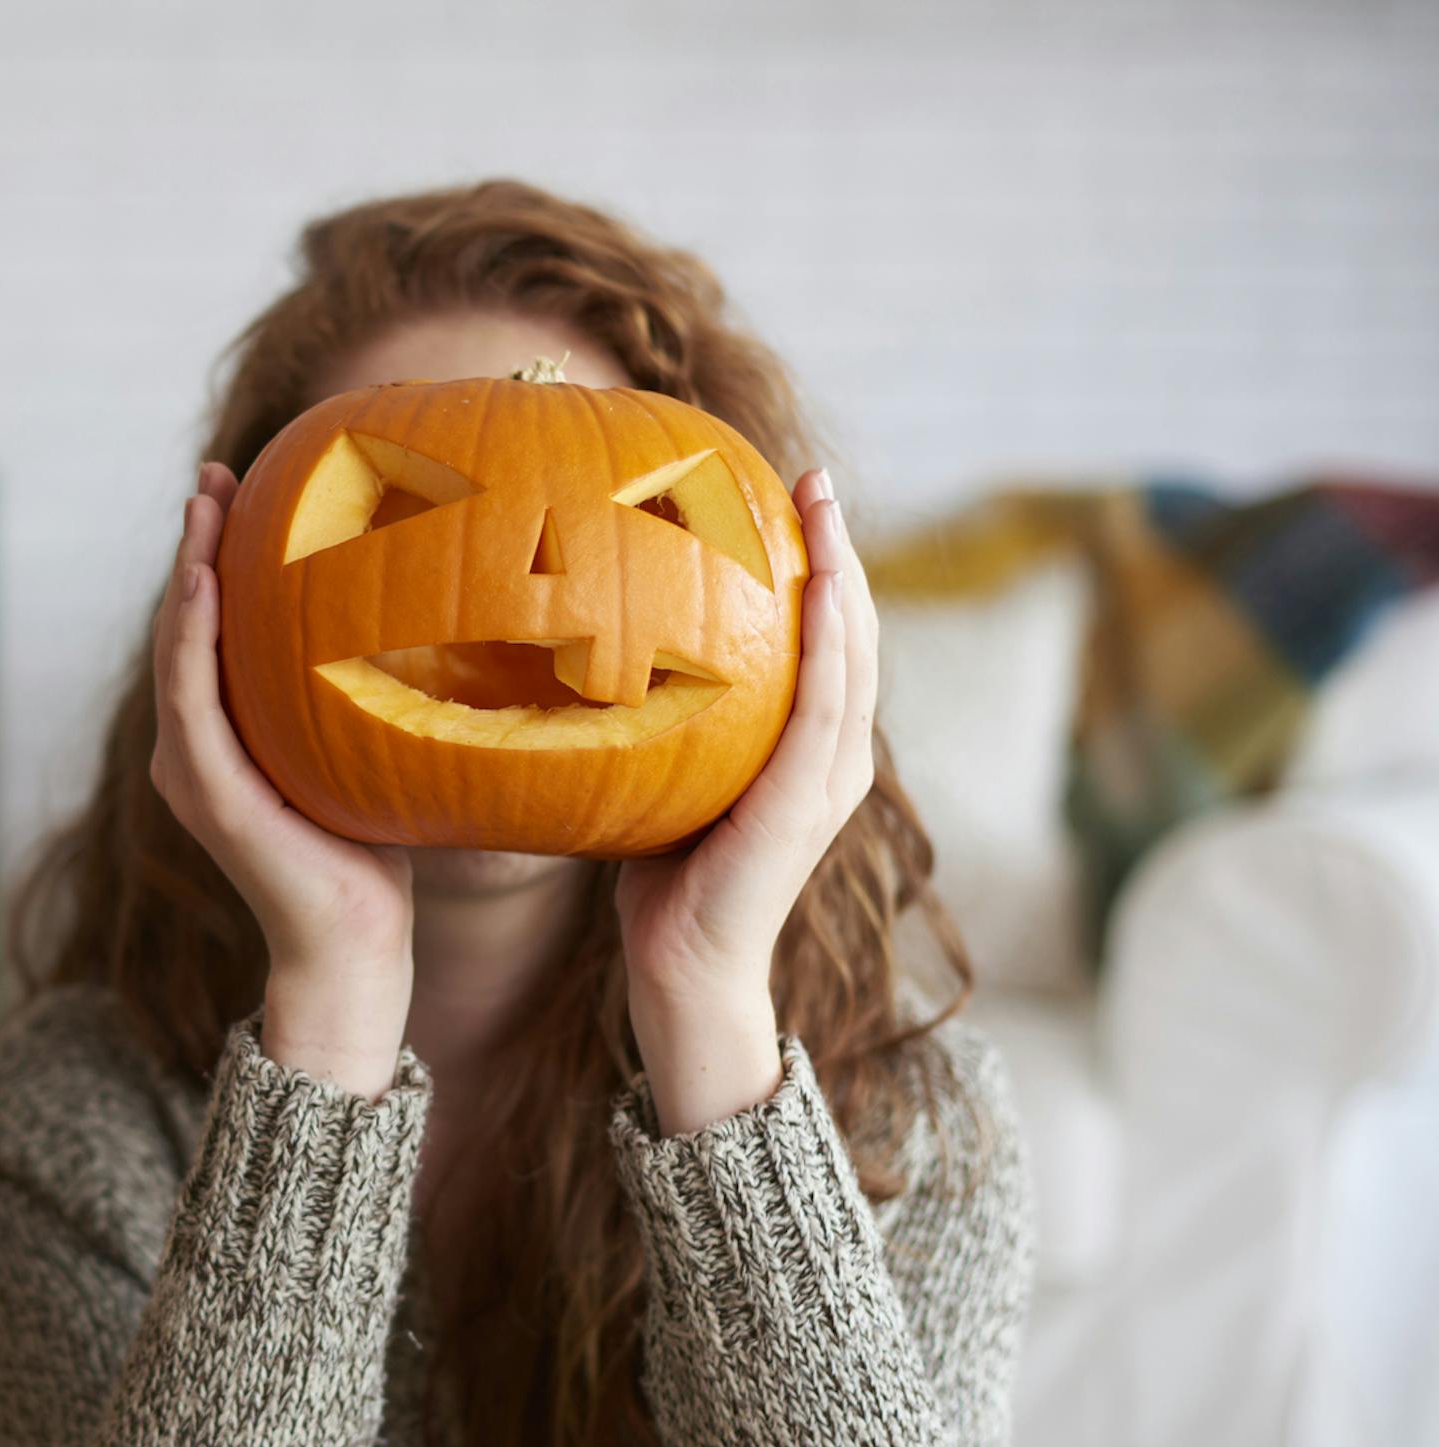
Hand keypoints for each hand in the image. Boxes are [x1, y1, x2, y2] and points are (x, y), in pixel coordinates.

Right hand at [152, 464, 414, 1095]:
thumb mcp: (364, 751)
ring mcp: (192, 770)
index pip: (212, 630)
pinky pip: (191, 698)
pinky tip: (206, 581)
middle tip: (217, 474)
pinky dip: (193, 637)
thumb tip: (428, 621)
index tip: (243, 491)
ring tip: (205, 503)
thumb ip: (359, 694)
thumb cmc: (373, 855)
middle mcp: (191, 748)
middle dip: (197, 545)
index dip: (218, 557)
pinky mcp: (207, 791)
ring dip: (187, 571)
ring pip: (179, 649)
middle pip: (185, 625)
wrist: (356, 946)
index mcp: (223, 737)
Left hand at [615, 469, 877, 1132]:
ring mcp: (828, 779)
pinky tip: (817, 580)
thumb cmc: (661, 883)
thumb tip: (593, 654)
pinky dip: (829, 637)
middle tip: (812, 477)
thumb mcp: (663, 777)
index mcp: (803, 751)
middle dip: (837, 549)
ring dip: (842, 571)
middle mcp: (831, 759)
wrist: (681, 970)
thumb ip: (662, 722)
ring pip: (853, 653)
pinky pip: (826, 701)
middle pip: (853, 632)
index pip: (824, 643)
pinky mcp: (807, 799)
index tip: (790, 500)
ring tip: (820, 500)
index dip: (819, 569)